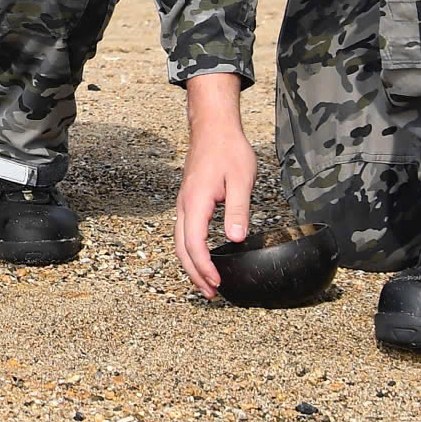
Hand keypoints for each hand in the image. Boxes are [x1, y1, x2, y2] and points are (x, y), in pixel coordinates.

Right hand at [175, 79, 256, 297]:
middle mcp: (184, 205)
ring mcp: (183, 203)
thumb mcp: (240, 179)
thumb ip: (238, 210)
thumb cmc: (228, 149)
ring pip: (179, 242)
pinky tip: (202, 257)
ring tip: (207, 282)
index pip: (194, 243)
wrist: (213, 127)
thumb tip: (236, 239)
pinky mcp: (188, 201)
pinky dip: (190, 251)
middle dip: (195, 274)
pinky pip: (183, 232)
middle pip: (181, 248)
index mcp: (196, 201)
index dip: (204, 267)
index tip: (217, 283)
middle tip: (211, 294)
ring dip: (191, 264)